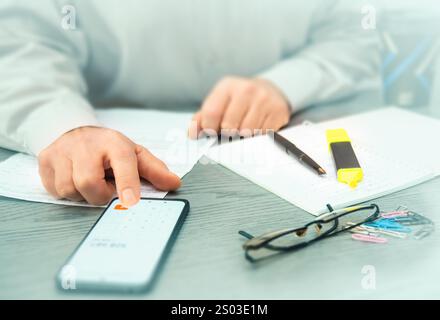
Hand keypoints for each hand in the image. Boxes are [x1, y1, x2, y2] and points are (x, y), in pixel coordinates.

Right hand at [38, 127, 180, 205]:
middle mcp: (86, 144)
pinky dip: (67, 192)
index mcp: (114, 143)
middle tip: (105, 185)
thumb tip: (174, 183)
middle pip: (88, 183)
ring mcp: (62, 151)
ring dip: (83, 194)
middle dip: (99, 194)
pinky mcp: (45, 160)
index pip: (122, 162)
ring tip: (91, 180)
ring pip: (68, 190)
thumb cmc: (109, 148)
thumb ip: (154, 170)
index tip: (131, 202)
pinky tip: (74, 179)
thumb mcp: (134, 154)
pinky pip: (54, 190)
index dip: (127, 182)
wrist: (76, 131)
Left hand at [188, 77, 290, 137]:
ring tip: (244, 128)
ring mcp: (264, 100)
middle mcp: (247, 89)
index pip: (211, 113)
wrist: (269, 91)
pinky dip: (258, 135)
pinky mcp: (278, 111)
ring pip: (247, 132)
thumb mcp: (219, 102)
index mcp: (227, 86)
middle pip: (230, 126)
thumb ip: (202, 118)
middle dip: (228, 133)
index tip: (212, 131)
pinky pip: (263, 134)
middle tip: (231, 130)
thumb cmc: (239, 101)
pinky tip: (258, 126)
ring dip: (244, 136)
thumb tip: (192, 133)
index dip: (209, 128)